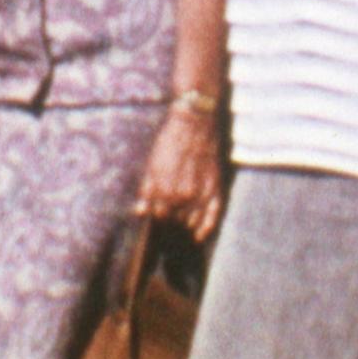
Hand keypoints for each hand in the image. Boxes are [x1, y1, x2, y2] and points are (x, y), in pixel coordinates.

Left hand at [136, 106, 222, 242]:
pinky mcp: (216, 189)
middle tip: (171, 211)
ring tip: (182, 216)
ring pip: (191, 222)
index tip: (159, 211)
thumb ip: (146, 190)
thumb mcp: (151, 164)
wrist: (195, 123)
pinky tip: (198, 235)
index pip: (158, 216)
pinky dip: (205, 228)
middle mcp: (183, 197)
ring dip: (185, 221)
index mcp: (164, 190)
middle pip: (175, 220)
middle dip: (171, 217)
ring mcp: (201, 195)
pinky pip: (212, 217)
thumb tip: (141, 213)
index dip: (158, 213)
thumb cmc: (170, 141)